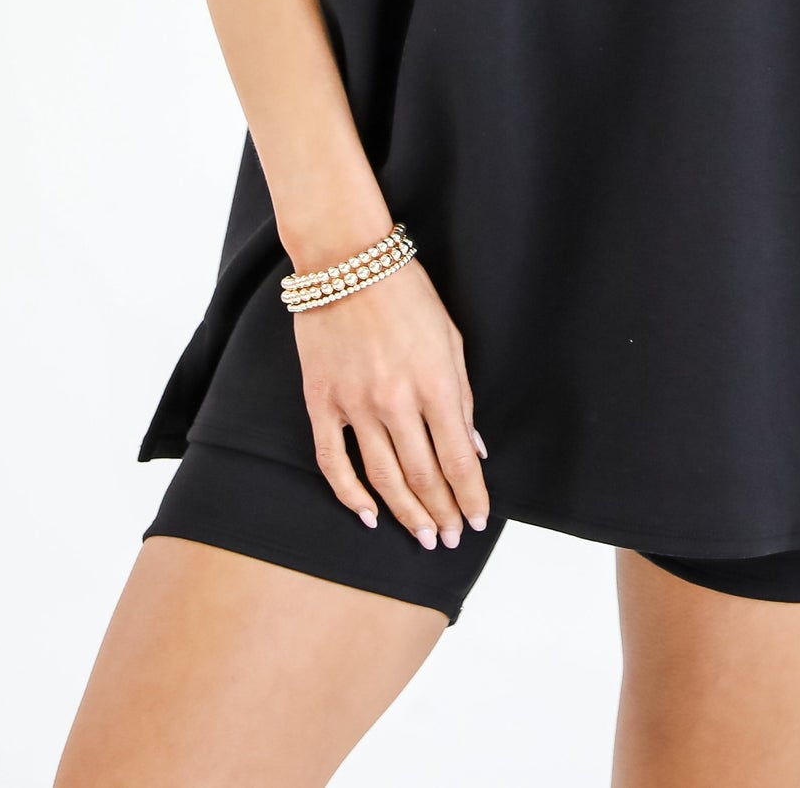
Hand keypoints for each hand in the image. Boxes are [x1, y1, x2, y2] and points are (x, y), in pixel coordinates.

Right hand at [294, 257, 490, 548]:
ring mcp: (355, 404)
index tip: (477, 520)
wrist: (346, 260)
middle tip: (449, 539)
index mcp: (435, 383)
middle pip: (423, 476)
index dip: (470, 496)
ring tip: (422, 536)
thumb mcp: (451, 339)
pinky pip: (333, 461)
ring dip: (406, 514)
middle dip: (441, 513)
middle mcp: (396, 401)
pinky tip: (367, 514)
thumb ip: (462, 397)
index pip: (459, 459)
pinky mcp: (322, 400)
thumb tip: (474, 447)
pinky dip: (349, 494)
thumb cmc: (407, 293)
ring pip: (383, 478)